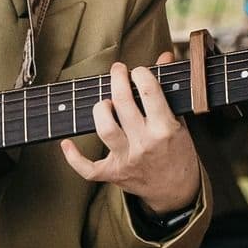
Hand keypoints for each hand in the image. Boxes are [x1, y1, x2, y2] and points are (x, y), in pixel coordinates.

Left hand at [59, 51, 200, 213]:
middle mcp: (144, 144)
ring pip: (104, 129)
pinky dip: (74, 158)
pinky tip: (67, 143)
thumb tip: (164, 56)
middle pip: (123, 104)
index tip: (138, 70)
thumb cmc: (178, 152)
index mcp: (165, 129)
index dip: (141, 74)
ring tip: (106, 103)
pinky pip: (88, 169)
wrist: (177, 191)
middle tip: (118, 70)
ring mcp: (127, 160)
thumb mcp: (180, 120)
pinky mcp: (113, 174)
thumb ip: (168, 89)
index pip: (150, 92)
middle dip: (117, 80)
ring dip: (101, 109)